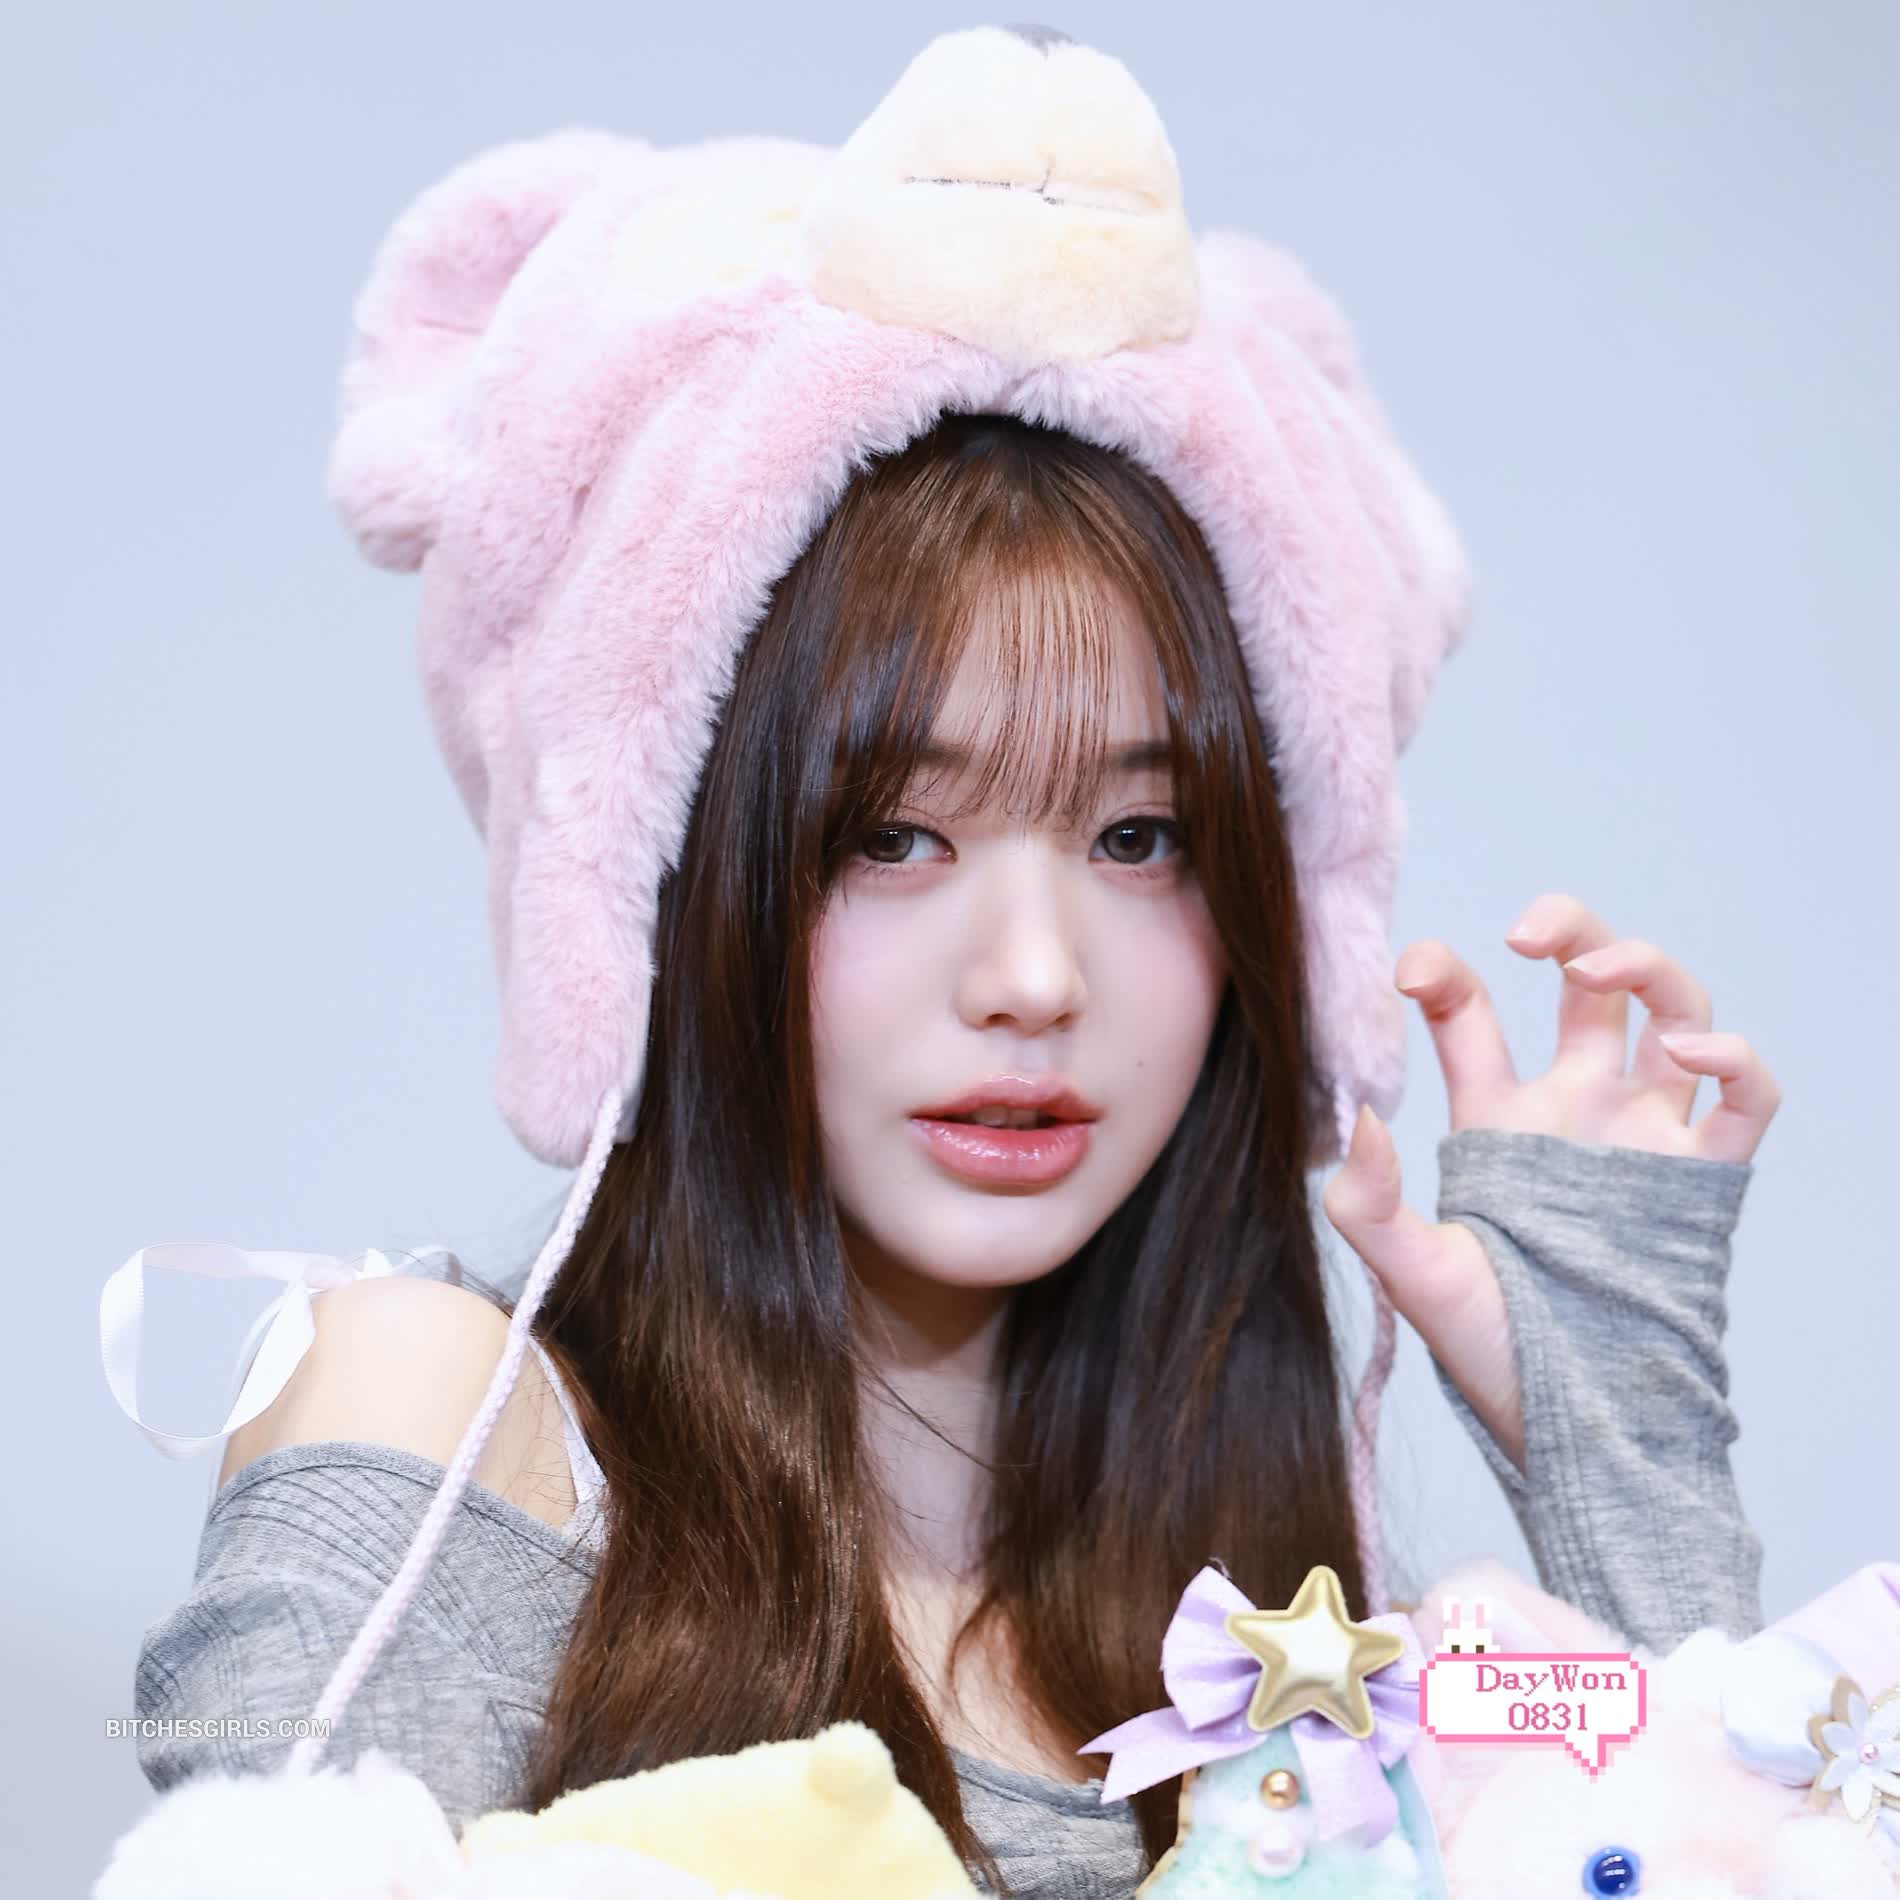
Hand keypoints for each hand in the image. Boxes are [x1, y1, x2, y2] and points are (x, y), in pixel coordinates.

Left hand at [1320, 892, 1781, 1471]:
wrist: (1576, 1431)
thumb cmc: (1491, 1354)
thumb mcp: (1411, 1274)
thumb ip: (1368, 1203)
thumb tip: (1356, 1117)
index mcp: (1497, 1121)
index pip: (1470, 1016)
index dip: (1444, 972)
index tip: (1413, 968)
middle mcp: (1574, 1113)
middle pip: (1589, 988)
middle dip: (1572, 931)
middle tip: (1531, 934)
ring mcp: (1642, 1139)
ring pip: (1671, 1016)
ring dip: (1647, 969)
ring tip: (1597, 971)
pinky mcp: (1702, 1181)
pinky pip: (1745, 1100)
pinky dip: (1735, 1059)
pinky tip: (1692, 1054)